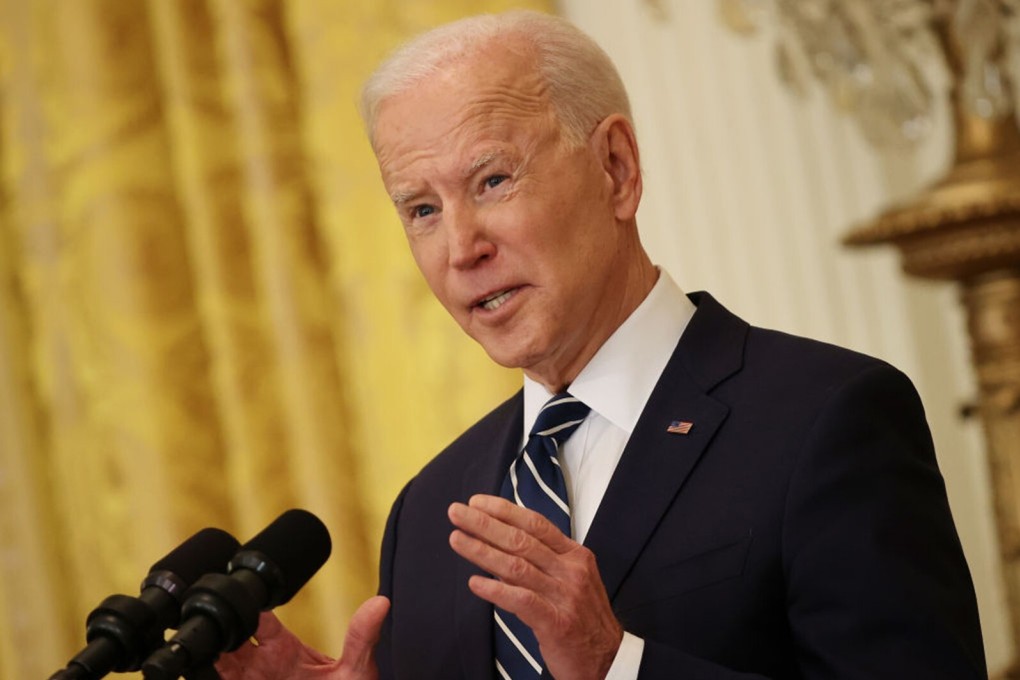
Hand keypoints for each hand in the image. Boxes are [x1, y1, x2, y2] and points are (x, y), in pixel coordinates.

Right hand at [214, 595, 389, 679]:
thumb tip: (381, 603)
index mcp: (284, 647)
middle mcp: (263, 664)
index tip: (240, 605)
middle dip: (222, 630)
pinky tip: (207, 669)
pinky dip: (209, 673)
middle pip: (231, 638)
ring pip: (219, 662)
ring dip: (212, 655)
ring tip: (208, 651)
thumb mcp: (355, 670)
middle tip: (217, 629)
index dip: (247, 609)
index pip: (258, 619)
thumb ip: (361, 638)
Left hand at [448, 495, 622, 679]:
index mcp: (574, 555)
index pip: (535, 524)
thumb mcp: (569, 581)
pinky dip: (495, 590)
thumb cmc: (582, 618)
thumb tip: (498, 545)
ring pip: (517, 566)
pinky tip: (474, 583)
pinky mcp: (556, 622)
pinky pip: (521, 600)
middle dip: (485, 524)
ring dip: (482, 551)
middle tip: (456, 512)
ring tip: (456, 539)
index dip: (503, 511)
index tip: (476, 502)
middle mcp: (571, 570)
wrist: (609, 659)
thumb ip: (540, 563)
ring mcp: (565, 595)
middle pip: (521, 540)